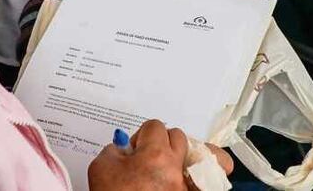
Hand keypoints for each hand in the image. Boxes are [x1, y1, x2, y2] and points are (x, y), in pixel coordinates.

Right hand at [88, 121, 233, 190]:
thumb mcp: (100, 170)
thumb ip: (113, 150)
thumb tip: (123, 149)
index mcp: (154, 156)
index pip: (155, 127)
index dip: (142, 136)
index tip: (134, 150)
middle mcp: (176, 170)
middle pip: (178, 138)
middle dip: (163, 142)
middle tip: (149, 157)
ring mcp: (187, 187)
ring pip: (202, 156)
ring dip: (187, 156)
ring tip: (176, 164)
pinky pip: (212, 181)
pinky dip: (205, 176)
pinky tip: (197, 175)